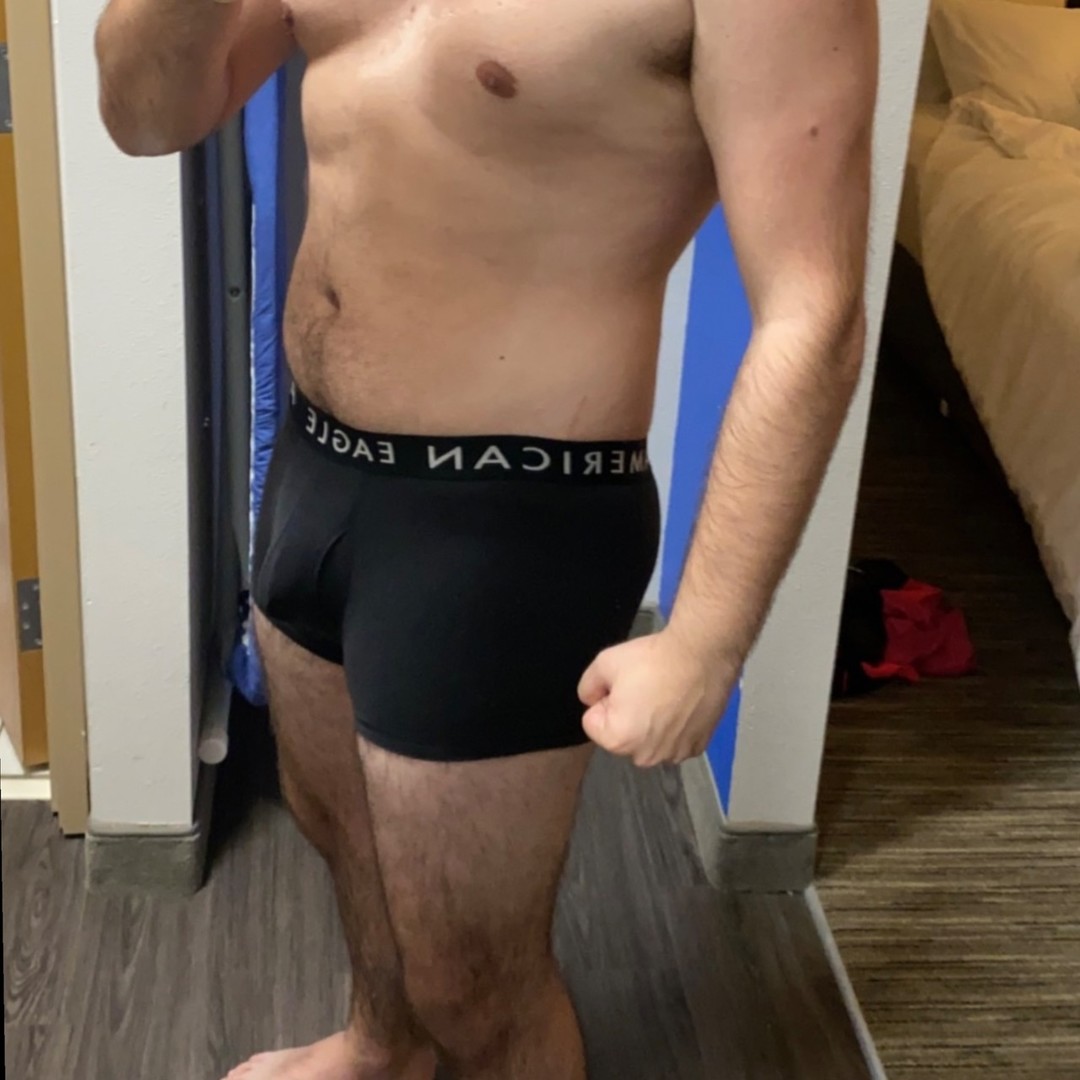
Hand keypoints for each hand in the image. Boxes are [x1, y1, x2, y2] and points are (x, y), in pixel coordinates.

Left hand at [577, 628, 738, 767]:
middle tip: (644, 687)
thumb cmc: (652, 660)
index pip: (593, 723)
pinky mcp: (697, 746)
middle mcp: (646, 756)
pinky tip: (682, 703)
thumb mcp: (604, 663)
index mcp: (619, 740)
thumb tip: (591, 700)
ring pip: (649, 738)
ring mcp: (674, 754)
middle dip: (626, 715)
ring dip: (651, 722)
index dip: (605, 699)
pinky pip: (674, 739)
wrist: (702, 654)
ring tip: (665, 693)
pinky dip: (675, 726)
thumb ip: (587, 687)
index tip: (624, 685)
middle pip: (622, 734)